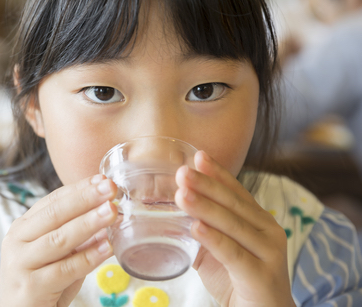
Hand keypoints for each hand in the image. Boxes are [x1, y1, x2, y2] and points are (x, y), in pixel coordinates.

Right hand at [0, 174, 117, 306]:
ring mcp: (20, 264)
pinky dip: (87, 257)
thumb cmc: (40, 286)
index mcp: (23, 228)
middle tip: (110, 188)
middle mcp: (17, 241)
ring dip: (88, 223)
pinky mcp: (30, 287)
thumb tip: (107, 215)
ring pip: (59, 239)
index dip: (78, 189)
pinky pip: (65, 269)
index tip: (102, 179)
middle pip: (54, 214)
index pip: (52, 201)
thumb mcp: (57, 256)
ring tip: (112, 212)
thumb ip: (77, 238)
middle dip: (85, 199)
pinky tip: (106, 248)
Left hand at [175, 151, 294, 306]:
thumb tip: (167, 215)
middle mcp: (268, 232)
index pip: (236, 192)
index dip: (217, 173)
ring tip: (182, 193)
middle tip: (183, 171)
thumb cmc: (240, 282)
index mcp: (258, 221)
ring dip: (205, 207)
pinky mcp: (261, 276)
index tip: (198, 155)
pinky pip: (234, 253)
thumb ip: (200, 233)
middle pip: (234, 203)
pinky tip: (196, 227)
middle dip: (206, 185)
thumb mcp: (218, 252)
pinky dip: (214, 239)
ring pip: (233, 224)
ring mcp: (268, 253)